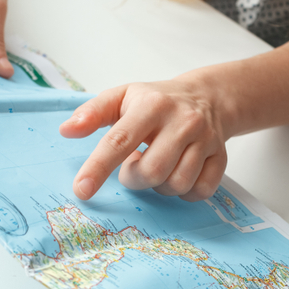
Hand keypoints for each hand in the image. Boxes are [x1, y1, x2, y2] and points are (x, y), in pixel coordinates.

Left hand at [59, 78, 229, 201]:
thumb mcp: (123, 97)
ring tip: (159, 166)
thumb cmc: (158, 101)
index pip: (120, 140)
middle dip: (135, 179)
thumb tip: (67, 130)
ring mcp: (205, 139)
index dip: (98, 167)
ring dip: (160, 186)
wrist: (209, 97)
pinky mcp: (221, 156)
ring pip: (177, 184)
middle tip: (134, 166)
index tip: (82, 189)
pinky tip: (179, 174)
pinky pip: (200, 191)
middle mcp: (182, 121)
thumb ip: (93, 113)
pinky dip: (185, 192)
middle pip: (152, 171)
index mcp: (151, 105)